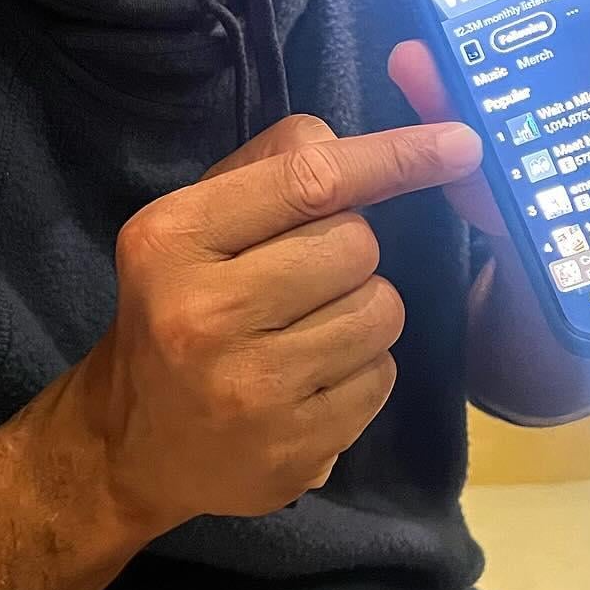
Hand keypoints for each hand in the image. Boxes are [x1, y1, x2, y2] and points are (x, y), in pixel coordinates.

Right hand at [73, 113, 482, 533]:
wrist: (129, 442)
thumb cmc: (173, 307)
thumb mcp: (193, 222)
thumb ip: (271, 169)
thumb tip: (358, 145)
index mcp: (174, 238)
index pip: (310, 182)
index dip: (393, 158)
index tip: (460, 142)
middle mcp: (204, 312)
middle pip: (356, 245)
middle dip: (349, 251)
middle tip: (304, 275)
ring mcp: (249, 388)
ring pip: (380, 312)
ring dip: (364, 310)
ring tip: (311, 326)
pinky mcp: (289, 448)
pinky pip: (380, 379)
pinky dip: (362, 369)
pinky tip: (313, 376)